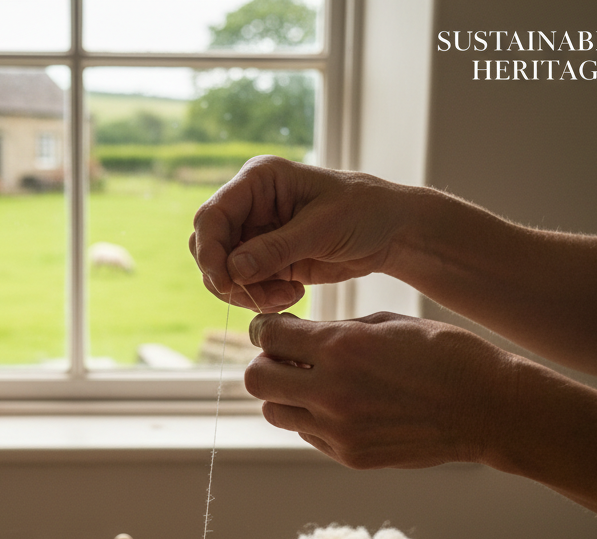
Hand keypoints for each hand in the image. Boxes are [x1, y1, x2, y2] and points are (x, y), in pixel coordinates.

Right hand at [189, 157, 407, 312]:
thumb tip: (233, 270)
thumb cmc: (363, 212)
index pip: (212, 216)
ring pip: (222, 273)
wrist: (388, 233)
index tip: (226, 283)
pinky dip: (261, 299)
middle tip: (257, 296)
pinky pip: (244, 287)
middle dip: (227, 278)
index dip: (210, 251)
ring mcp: (254, 236)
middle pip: (207, 247)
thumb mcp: (323, 228)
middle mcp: (248, 206)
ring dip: (247, 293)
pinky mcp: (264, 262)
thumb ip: (276, 248)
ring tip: (287, 297)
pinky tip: (294, 296)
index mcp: (258, 181)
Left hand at [244, 311, 519, 468]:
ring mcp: (338, 430)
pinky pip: (307, 434)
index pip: (268, 337)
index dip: (266, 330)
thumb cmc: (445, 354)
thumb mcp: (389, 323)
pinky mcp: (349, 455)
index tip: (273, 329)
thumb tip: (299, 336)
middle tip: (284, 358)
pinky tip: (341, 406)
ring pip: (274, 412)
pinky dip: (312, 419)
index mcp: (343, 348)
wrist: (488, 408)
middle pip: (256, 380)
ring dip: (284, 396)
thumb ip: (337, 330)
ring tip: (311, 385)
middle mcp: (332, 391)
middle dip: (265, 364)